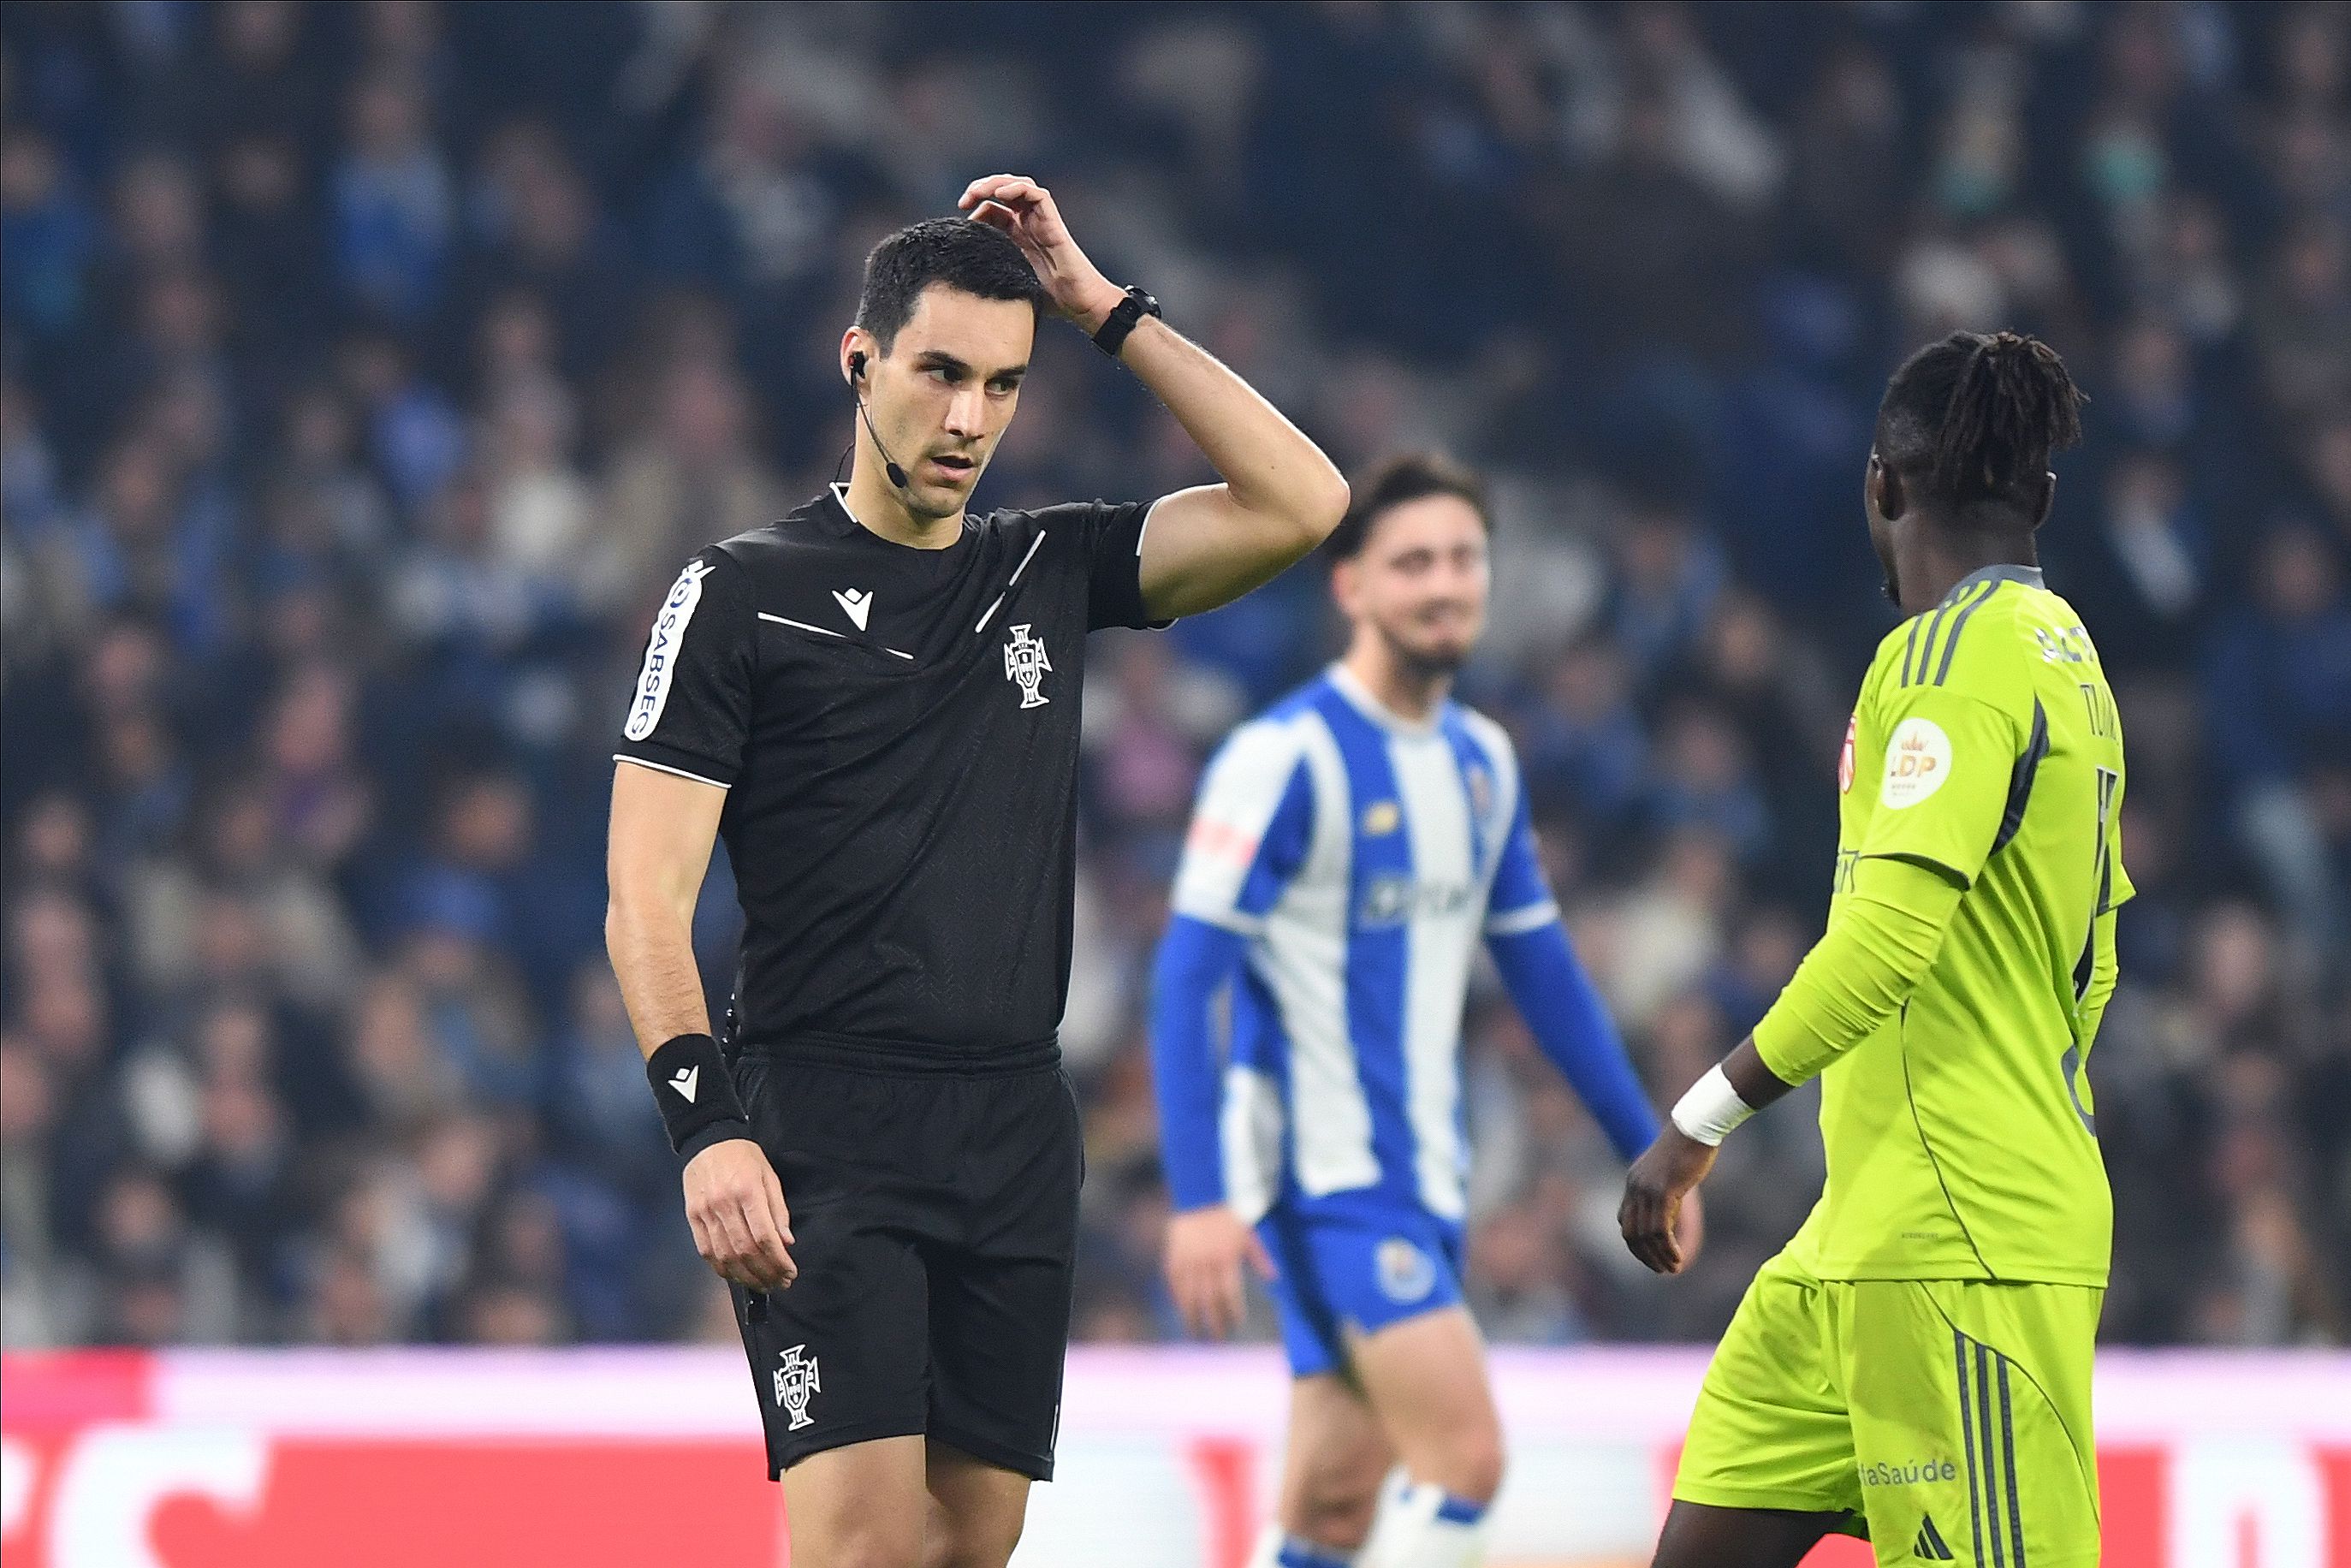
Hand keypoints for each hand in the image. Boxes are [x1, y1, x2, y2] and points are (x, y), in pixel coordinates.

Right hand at [683, 1138, 796, 1290]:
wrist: (708, 1141)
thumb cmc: (744, 1157)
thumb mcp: (769, 1176)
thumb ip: (778, 1210)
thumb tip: (786, 1242)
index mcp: (748, 1191)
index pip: (764, 1236)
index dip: (778, 1260)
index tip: (790, 1272)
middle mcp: (724, 1204)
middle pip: (745, 1251)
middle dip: (765, 1273)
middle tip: (780, 1283)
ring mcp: (705, 1212)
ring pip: (725, 1256)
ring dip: (745, 1277)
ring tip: (762, 1285)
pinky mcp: (692, 1217)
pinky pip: (706, 1251)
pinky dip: (722, 1269)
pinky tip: (737, 1276)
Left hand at [957, 174, 1123, 329]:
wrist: (1078, 303)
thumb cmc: (1050, 299)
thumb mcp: (1010, 282)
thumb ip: (992, 272)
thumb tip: (961, 276)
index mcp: (1017, 235)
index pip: (992, 209)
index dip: (975, 209)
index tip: (961, 222)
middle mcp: (1028, 224)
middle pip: (1003, 192)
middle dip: (980, 190)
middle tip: (963, 201)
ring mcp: (1041, 221)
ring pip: (1018, 186)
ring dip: (995, 183)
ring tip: (978, 191)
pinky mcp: (1053, 221)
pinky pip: (1037, 194)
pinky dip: (1018, 188)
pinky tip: (1001, 194)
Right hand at [1163, 1205, 1276, 1337]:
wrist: (1198, 1196)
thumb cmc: (1226, 1215)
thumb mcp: (1248, 1233)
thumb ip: (1259, 1257)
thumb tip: (1274, 1278)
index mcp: (1227, 1257)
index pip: (1229, 1293)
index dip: (1232, 1312)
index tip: (1235, 1325)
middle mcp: (1206, 1262)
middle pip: (1209, 1300)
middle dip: (1213, 1322)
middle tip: (1216, 1340)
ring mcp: (1187, 1261)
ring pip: (1189, 1296)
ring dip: (1192, 1317)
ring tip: (1195, 1334)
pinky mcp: (1173, 1257)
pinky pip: (1174, 1284)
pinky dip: (1177, 1298)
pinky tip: (1182, 1310)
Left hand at [1618, 1128, 1717, 1274]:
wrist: (1694, 1129)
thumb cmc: (1687, 1147)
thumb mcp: (1669, 1172)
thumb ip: (1663, 1191)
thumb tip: (1667, 1209)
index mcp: (1633, 1182)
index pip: (1625, 1222)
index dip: (1636, 1244)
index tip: (1651, 1257)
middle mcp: (1634, 1187)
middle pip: (1631, 1233)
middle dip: (1644, 1256)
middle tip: (1661, 1270)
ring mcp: (1646, 1190)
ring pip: (1646, 1235)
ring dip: (1658, 1257)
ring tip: (1673, 1268)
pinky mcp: (1662, 1192)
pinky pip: (1660, 1229)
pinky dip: (1667, 1248)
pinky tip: (1677, 1257)